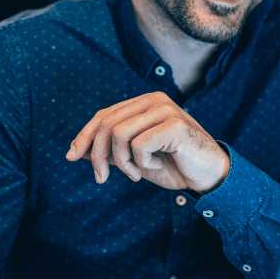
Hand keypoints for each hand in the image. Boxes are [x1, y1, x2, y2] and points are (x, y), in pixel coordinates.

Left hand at [66, 92, 229, 193]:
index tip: (72, 156)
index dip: (84, 136)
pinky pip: (139, 145)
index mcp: (144, 103)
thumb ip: (110, 150)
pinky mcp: (175, 125)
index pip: (104, 115)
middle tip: (100, 178)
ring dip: (122, 162)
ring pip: (119, 134)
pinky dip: (141, 163)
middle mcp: (154, 101)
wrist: (207, 176)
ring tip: (135, 174)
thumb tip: (77, 150)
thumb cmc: (174, 165)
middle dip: (96, 155)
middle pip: (107, 124)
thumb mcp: (135, 158)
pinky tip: (154, 166)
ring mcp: (165, 110)